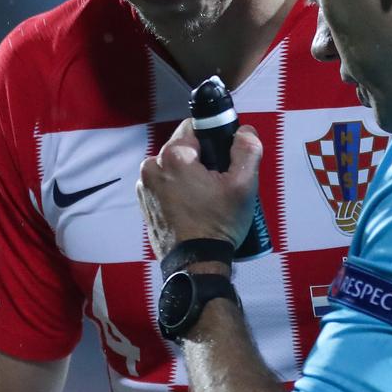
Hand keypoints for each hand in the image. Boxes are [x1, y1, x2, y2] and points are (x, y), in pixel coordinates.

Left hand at [137, 120, 262, 258]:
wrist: (195, 264)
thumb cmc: (218, 225)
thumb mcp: (244, 185)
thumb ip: (247, 150)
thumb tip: (244, 131)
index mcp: (173, 156)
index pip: (195, 127)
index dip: (214, 138)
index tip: (224, 159)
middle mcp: (152, 167)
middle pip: (183, 147)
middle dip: (202, 159)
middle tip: (219, 183)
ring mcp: (144, 187)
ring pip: (173, 167)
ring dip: (188, 175)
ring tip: (206, 198)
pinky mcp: (144, 203)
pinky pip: (164, 185)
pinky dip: (177, 190)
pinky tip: (193, 207)